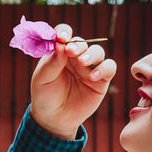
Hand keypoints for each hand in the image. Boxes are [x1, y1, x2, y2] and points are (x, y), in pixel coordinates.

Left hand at [29, 23, 116, 139]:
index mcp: (60, 52)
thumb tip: (60, 44)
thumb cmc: (45, 96)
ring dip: (92, 54)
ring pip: (98, 52)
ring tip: (82, 62)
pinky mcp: (101, 80)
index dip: (64, 32)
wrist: (55, 119)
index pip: (64, 34)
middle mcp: (76, 58)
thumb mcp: (42, 79)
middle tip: (71, 51)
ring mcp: (89, 68)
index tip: (61, 37)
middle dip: (78, 45)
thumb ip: (51, 62)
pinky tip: (92, 76)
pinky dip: (103, 68)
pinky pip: (109, 68)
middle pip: (82, 42)